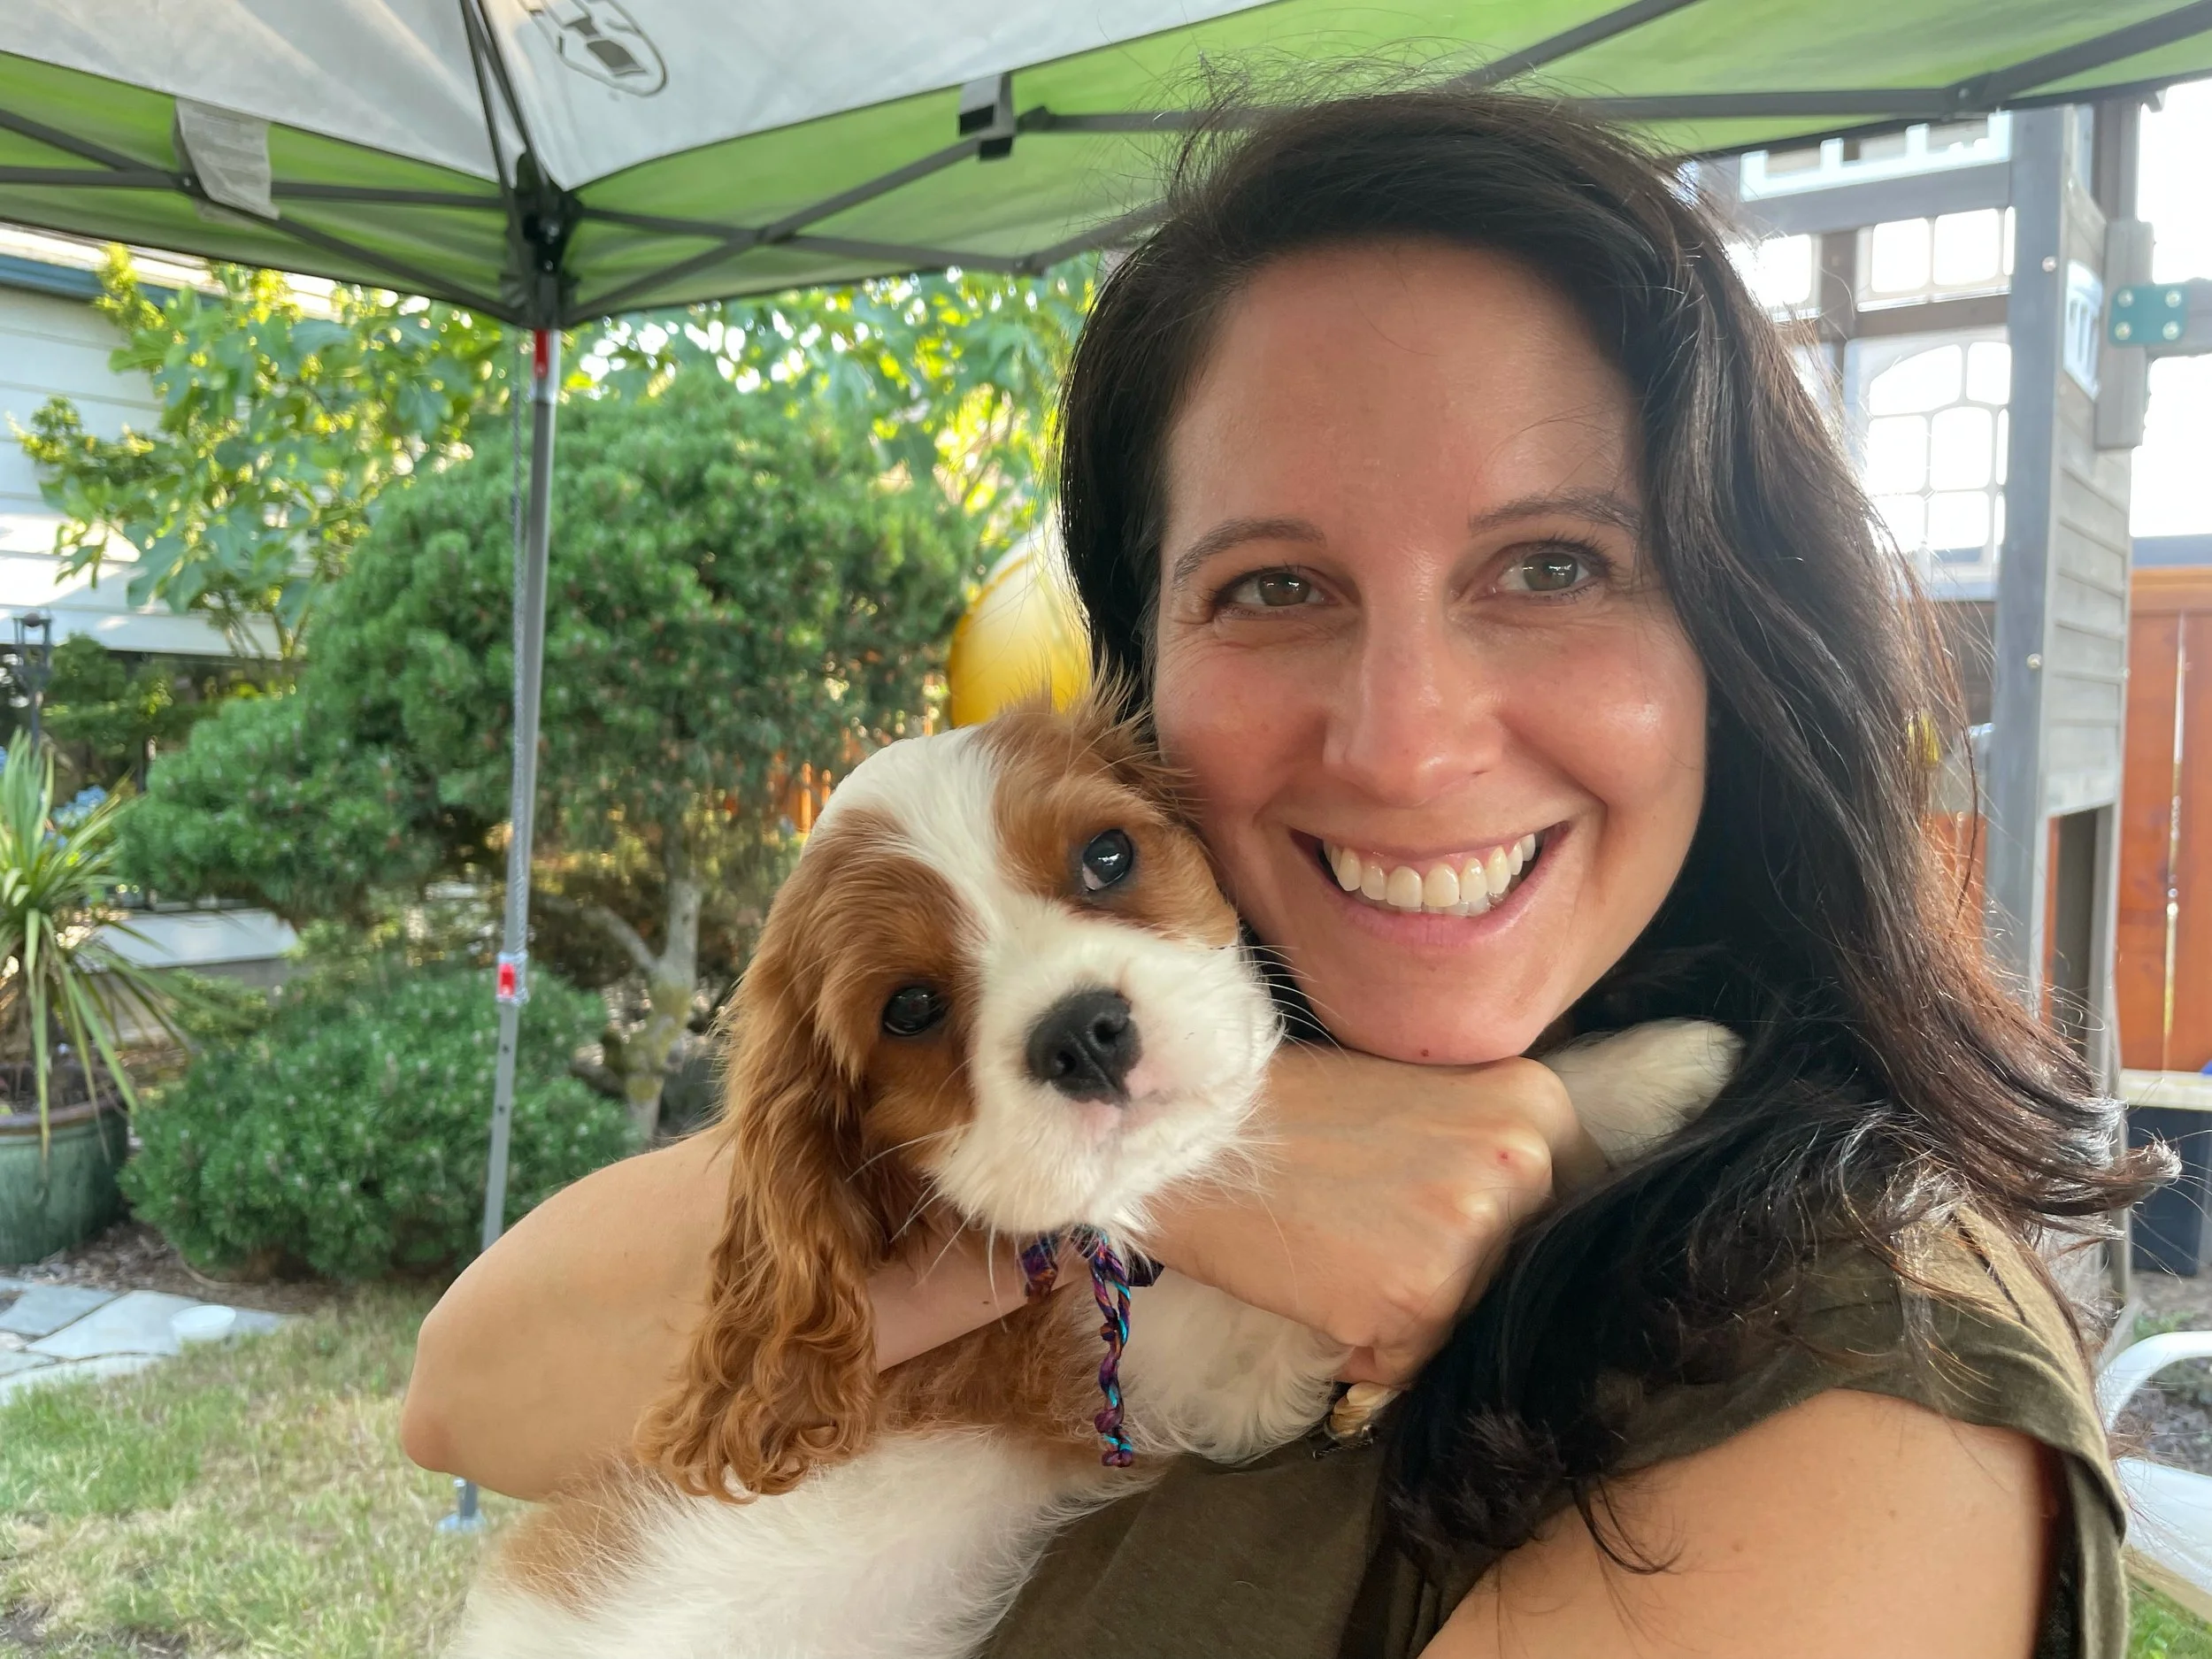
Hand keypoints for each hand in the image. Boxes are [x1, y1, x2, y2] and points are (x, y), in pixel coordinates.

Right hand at [1144, 1047, 1592, 1385]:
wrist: (1189, 1131)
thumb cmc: (1290, 1109)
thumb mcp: (1421, 1096)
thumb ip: (1491, 1151)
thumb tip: (1535, 1234)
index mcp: (1535, 1103)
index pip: (1583, 1204)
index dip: (1523, 1234)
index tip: (1472, 1238)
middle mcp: (1524, 1163)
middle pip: (1530, 1268)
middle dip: (1467, 1278)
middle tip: (1382, 1239)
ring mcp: (1475, 1232)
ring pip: (1471, 1315)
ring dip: (1413, 1313)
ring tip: (1342, 1256)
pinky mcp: (1420, 1298)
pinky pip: (1413, 1357)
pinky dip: (1369, 1345)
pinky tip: (1322, 1289)